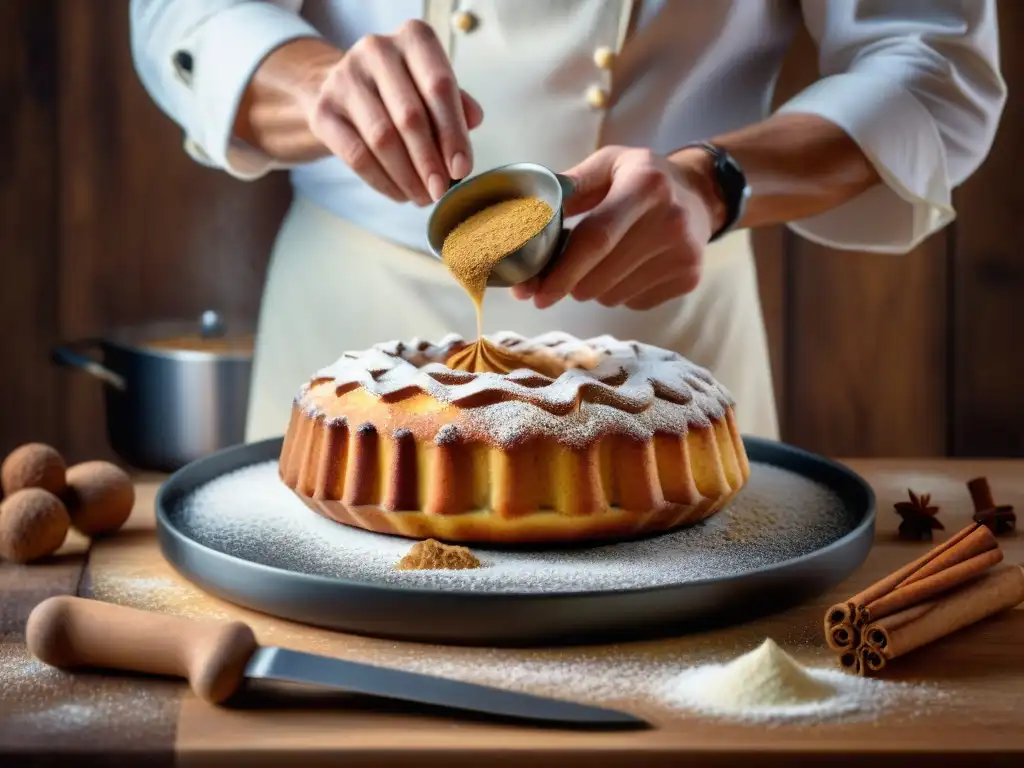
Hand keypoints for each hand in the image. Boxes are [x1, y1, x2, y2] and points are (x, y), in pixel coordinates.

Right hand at [308, 20, 483, 204]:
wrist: (345, 89)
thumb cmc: (403, 91)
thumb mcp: (432, 88)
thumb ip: (456, 104)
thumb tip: (474, 122)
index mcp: (413, 39)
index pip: (439, 86)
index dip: (454, 132)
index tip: (462, 168)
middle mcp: (377, 50)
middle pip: (410, 116)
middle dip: (430, 161)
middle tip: (441, 190)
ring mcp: (345, 78)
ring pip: (382, 138)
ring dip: (407, 176)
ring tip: (423, 197)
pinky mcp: (324, 109)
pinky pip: (357, 155)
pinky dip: (382, 181)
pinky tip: (400, 194)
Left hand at [512, 146, 725, 309]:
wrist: (701, 194)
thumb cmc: (641, 178)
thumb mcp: (607, 165)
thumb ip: (568, 188)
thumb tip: (525, 220)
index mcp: (645, 185)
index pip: (596, 239)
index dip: (562, 271)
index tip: (535, 294)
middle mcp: (670, 221)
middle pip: (599, 277)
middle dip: (569, 283)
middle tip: (559, 273)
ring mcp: (683, 254)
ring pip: (611, 296)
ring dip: (594, 286)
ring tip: (605, 258)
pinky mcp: (689, 278)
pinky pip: (631, 303)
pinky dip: (619, 291)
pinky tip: (629, 265)